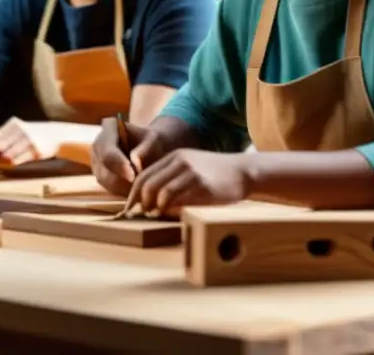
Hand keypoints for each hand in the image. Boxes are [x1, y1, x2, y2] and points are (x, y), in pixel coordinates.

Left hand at [0, 118, 57, 169]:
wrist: (56, 134)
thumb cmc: (33, 135)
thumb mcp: (19, 130)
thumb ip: (4, 138)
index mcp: (12, 124)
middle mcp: (19, 130)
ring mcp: (28, 140)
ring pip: (6, 155)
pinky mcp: (36, 150)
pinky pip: (18, 160)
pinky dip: (9, 166)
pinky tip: (6, 168)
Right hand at [91, 117, 166, 196]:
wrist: (151, 149)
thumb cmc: (154, 142)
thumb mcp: (154, 140)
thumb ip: (146, 148)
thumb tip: (134, 162)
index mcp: (109, 128)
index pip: (108, 152)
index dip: (119, 165)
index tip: (133, 176)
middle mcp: (98, 144)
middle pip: (105, 170)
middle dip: (124, 181)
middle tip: (143, 186)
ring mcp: (97, 162)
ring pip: (108, 183)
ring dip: (126, 188)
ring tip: (144, 186)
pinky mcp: (101, 177)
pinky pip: (112, 189)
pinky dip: (125, 191)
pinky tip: (138, 188)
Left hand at [125, 149, 252, 213]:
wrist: (243, 171)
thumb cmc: (214, 174)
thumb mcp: (190, 167)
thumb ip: (171, 177)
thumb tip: (149, 201)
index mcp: (173, 157)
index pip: (143, 175)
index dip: (133, 194)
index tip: (130, 208)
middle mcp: (179, 161)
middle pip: (148, 184)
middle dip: (141, 203)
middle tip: (142, 215)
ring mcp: (191, 172)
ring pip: (160, 192)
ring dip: (154, 208)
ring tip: (156, 215)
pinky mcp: (202, 185)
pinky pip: (178, 199)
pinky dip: (169, 209)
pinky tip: (171, 214)